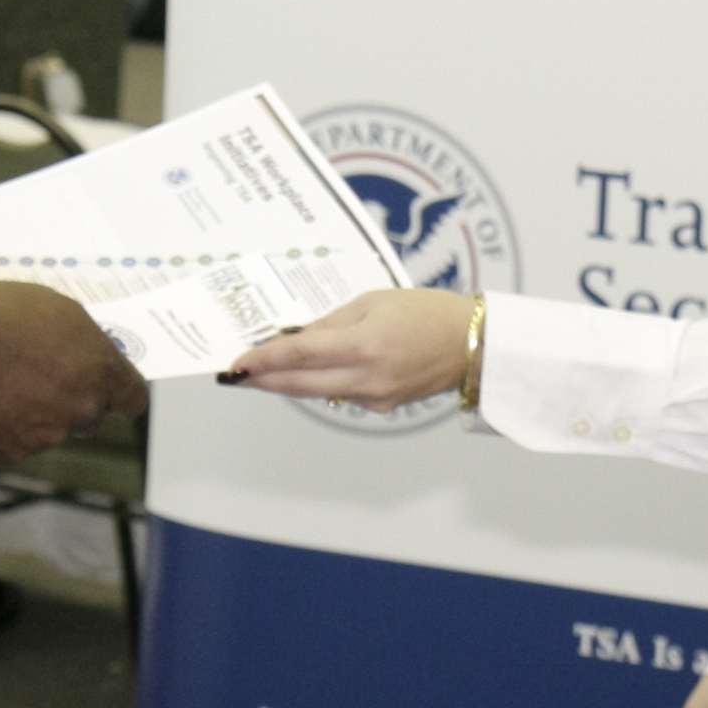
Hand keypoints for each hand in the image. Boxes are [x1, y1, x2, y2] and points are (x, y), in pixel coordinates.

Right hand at [0, 281, 147, 470]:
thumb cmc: (2, 317)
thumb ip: (83, 342)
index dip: (120, 393)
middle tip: (38, 377)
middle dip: (70, 401)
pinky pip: (8, 445)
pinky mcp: (4, 455)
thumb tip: (88, 354)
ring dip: (32, 415)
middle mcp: (79, 412)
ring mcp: (42, 439)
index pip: (133, 399)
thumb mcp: (58, 309)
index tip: (110, 387)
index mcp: (100, 373)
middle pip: (88, 417)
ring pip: (47, 432)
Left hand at [217, 288, 475, 409]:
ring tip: (259, 373)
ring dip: (286, 384)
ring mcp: (374, 397)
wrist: (472, 342)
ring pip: (316, 392)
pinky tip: (305, 374)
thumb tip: (293, 337)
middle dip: (263, 380)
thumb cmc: (427, 312)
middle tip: (235, 375)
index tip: (238, 363)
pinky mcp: (381, 406)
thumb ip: (330, 323)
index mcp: (364, 345)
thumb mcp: (373, 302)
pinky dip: (318, 384)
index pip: (300, 354)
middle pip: (299, 384)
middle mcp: (366, 377)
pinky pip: (339, 394)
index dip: (264, 360)